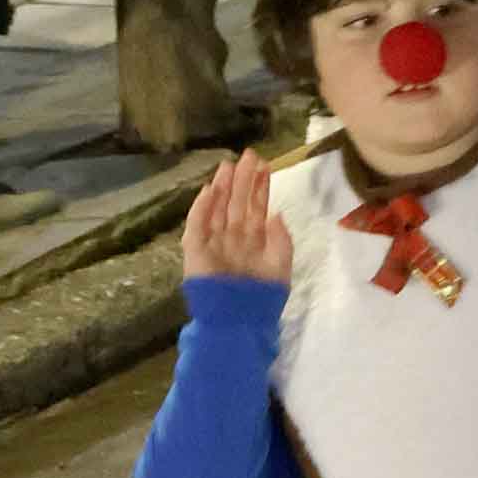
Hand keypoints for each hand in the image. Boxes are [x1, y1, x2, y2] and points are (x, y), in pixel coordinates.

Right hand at [178, 150, 291, 285]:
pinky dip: (202, 208)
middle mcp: (233, 237)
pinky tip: (209, 190)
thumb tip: (276, 213)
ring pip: (218, 209)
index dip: (260, 187)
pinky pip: (198, 225)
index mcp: (253, 240)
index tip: (264, 166)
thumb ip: (281, 240)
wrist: (238, 323)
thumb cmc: (261, 298)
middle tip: (248, 154)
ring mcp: (214, 243)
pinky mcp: (196, 251)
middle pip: (237, 203)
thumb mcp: (280, 267)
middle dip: (242, 180)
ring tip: (228, 165)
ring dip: (222, 187)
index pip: (256, 207)